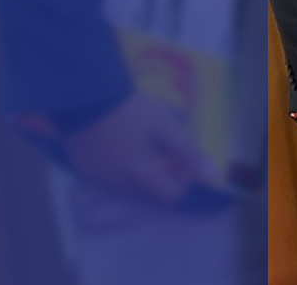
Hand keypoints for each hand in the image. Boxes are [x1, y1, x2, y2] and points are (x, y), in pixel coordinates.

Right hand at [63, 92, 216, 205]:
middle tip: (158, 148)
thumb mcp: (166, 127)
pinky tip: (117, 145)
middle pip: (149, 191)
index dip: (180, 181)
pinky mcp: (85, 170)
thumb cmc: (131, 112)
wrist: (86, 99)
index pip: (170, 196)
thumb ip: (188, 153)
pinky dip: (117, 168)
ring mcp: (99, 178)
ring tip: (136, 143)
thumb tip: (211, 175)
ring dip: (137, 172)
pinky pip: (108, 177)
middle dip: (159, 175)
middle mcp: (118, 183)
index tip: (178, 161)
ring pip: (129, 186)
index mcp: (141, 174)